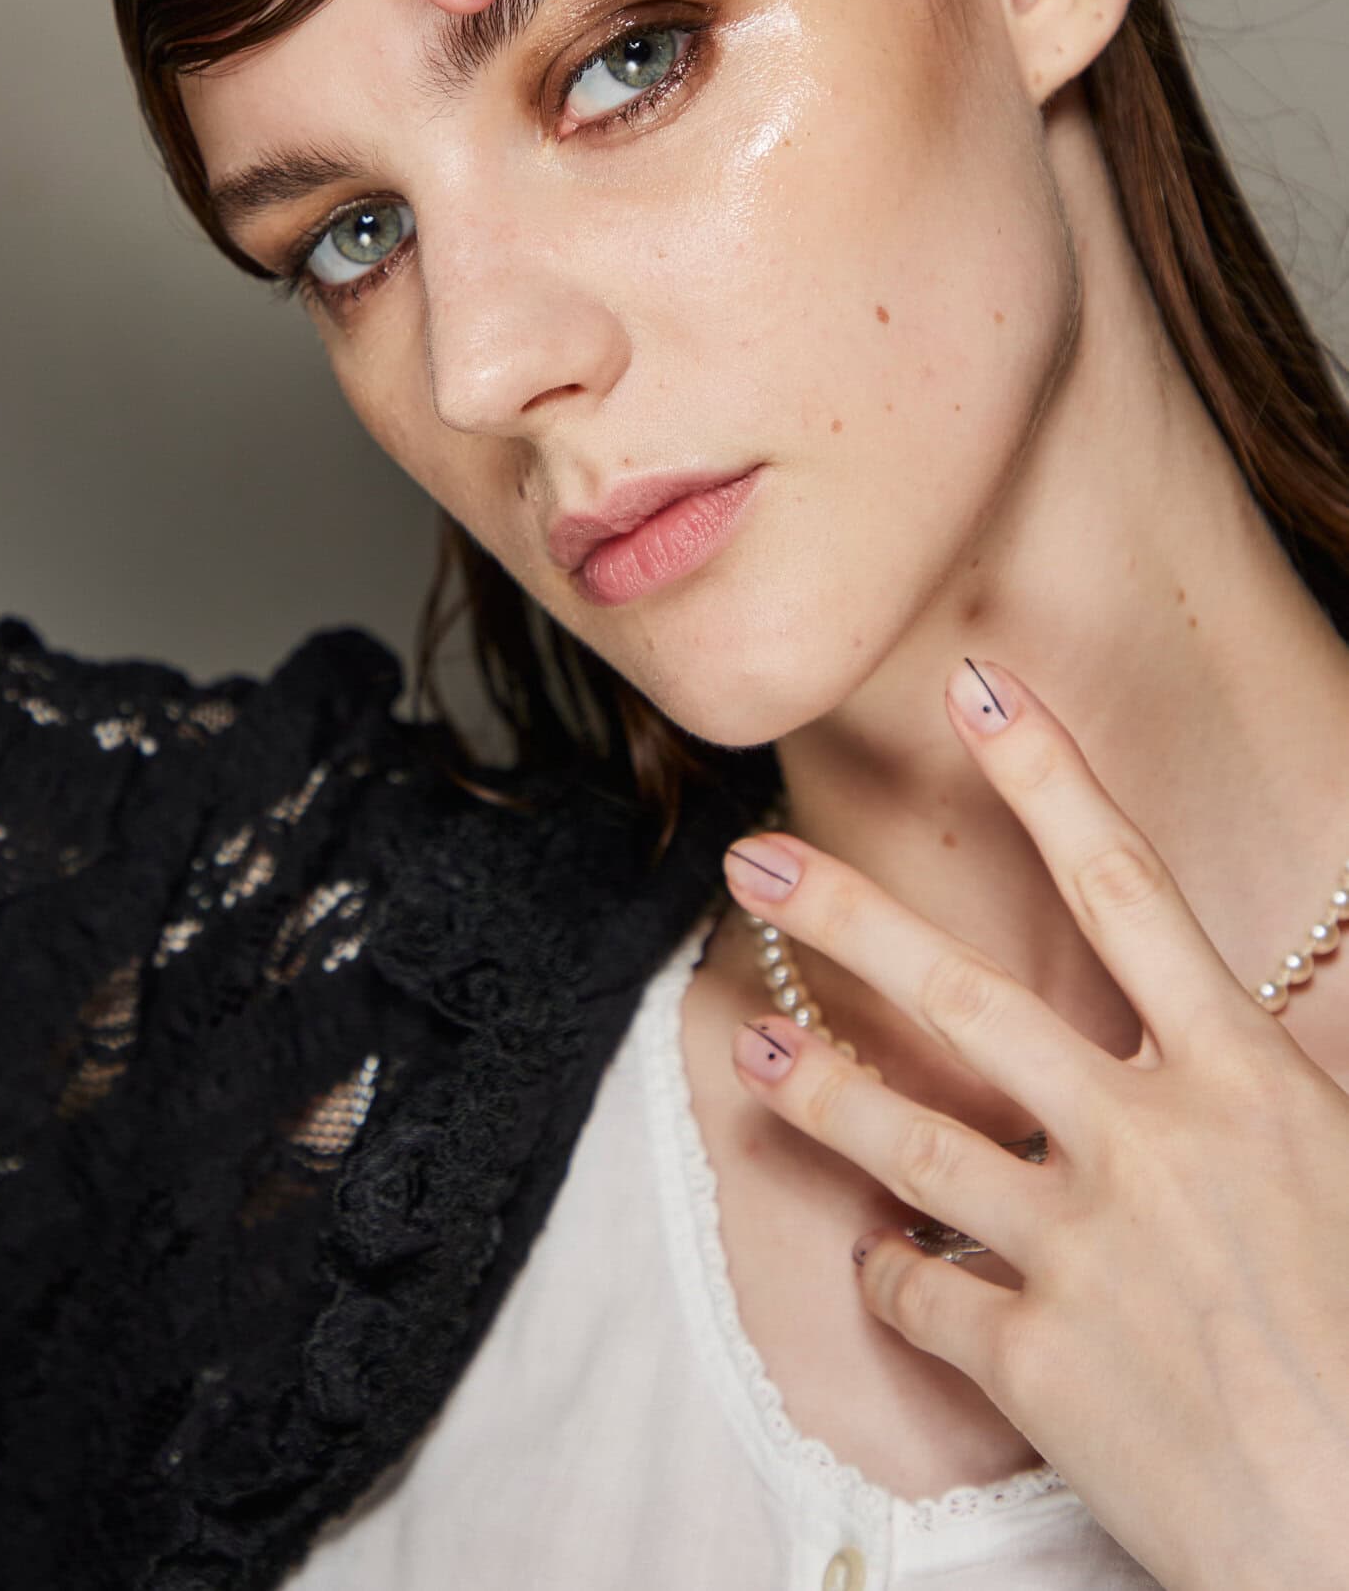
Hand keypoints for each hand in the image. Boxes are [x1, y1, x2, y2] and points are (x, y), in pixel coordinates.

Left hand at [721, 661, 1348, 1590]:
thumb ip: (1301, 1081)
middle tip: (754, 854)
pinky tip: (881, 1263)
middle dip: (850, 914)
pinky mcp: (1038, 1365)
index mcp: (1247, 1083)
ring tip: (759, 1050)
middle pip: (968, 995)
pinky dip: (898, 1279)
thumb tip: (1272, 1011)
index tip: (976, 684)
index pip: (1127, 887)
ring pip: (911, 1139)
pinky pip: (926, 1297)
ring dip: (822, 1087)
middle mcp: (1149, 1145)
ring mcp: (1083, 1253)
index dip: (1047, 774)